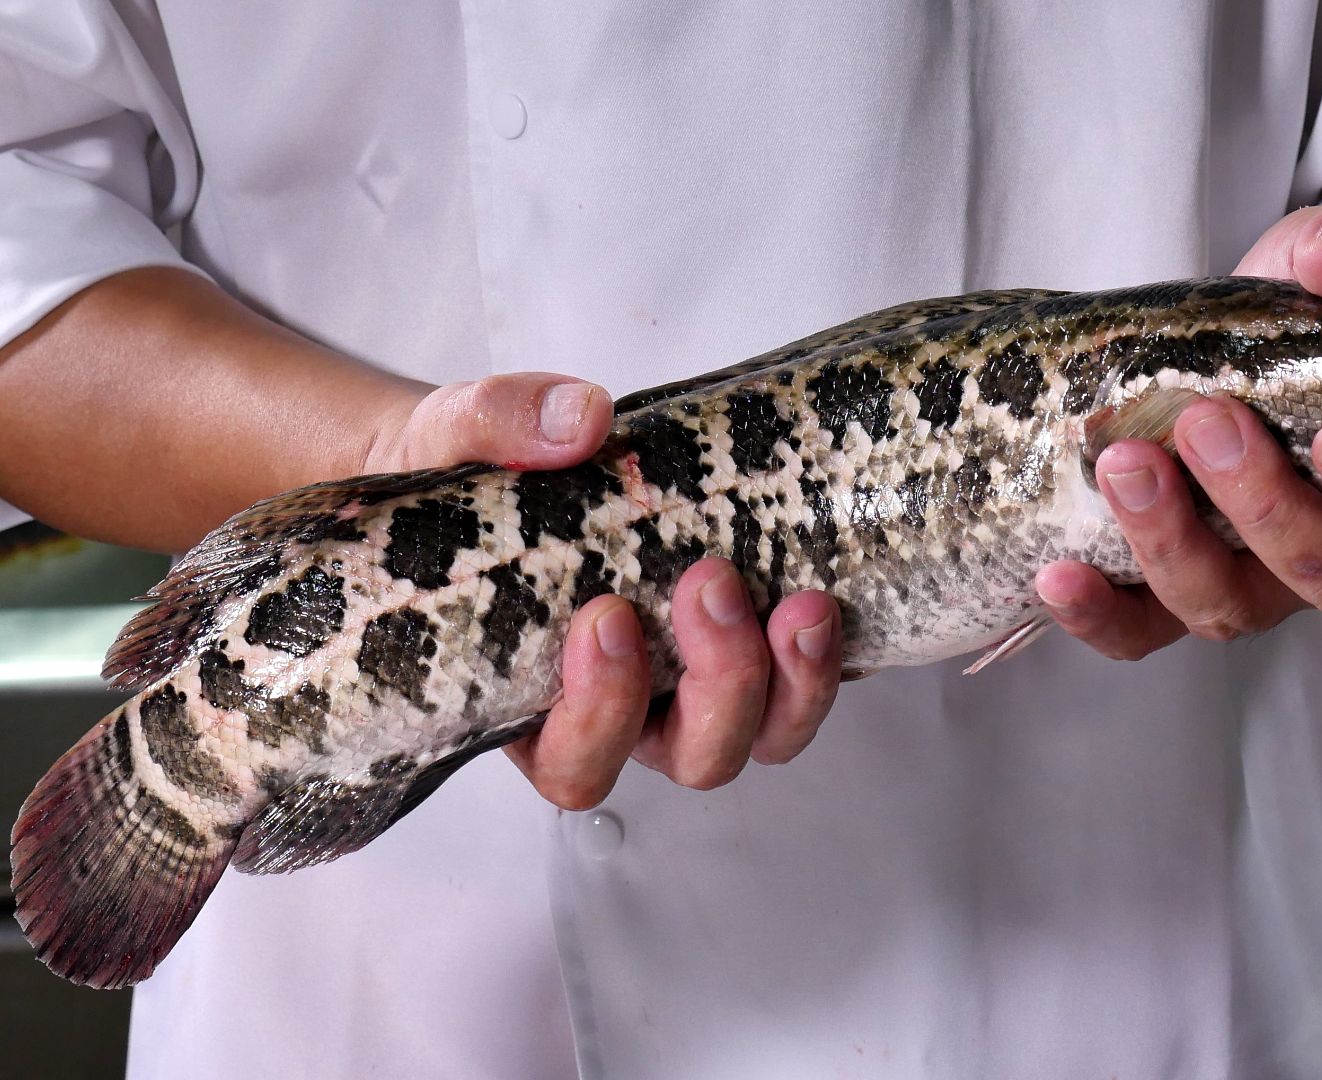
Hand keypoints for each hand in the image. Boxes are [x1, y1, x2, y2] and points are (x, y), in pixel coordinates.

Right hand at [366, 373, 842, 807]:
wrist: (500, 455)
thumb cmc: (456, 481)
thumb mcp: (443, 440)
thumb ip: (494, 426)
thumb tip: (584, 418)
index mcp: (535, 701)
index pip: (574, 763)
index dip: (601, 714)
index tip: (606, 618)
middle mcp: (627, 710)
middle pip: (695, 759)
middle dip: (720, 685)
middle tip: (710, 584)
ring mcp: (696, 681)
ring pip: (767, 734)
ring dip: (795, 681)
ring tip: (802, 602)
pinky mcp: (755, 639)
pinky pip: (809, 677)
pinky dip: (834, 654)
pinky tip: (836, 596)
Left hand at [1035, 191, 1321, 653]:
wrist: (1257, 333)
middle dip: (1262, 503)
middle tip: (1206, 421)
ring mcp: (1263, 582)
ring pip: (1231, 606)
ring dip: (1174, 547)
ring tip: (1125, 464)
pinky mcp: (1178, 591)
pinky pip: (1143, 631)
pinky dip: (1100, 614)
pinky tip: (1055, 575)